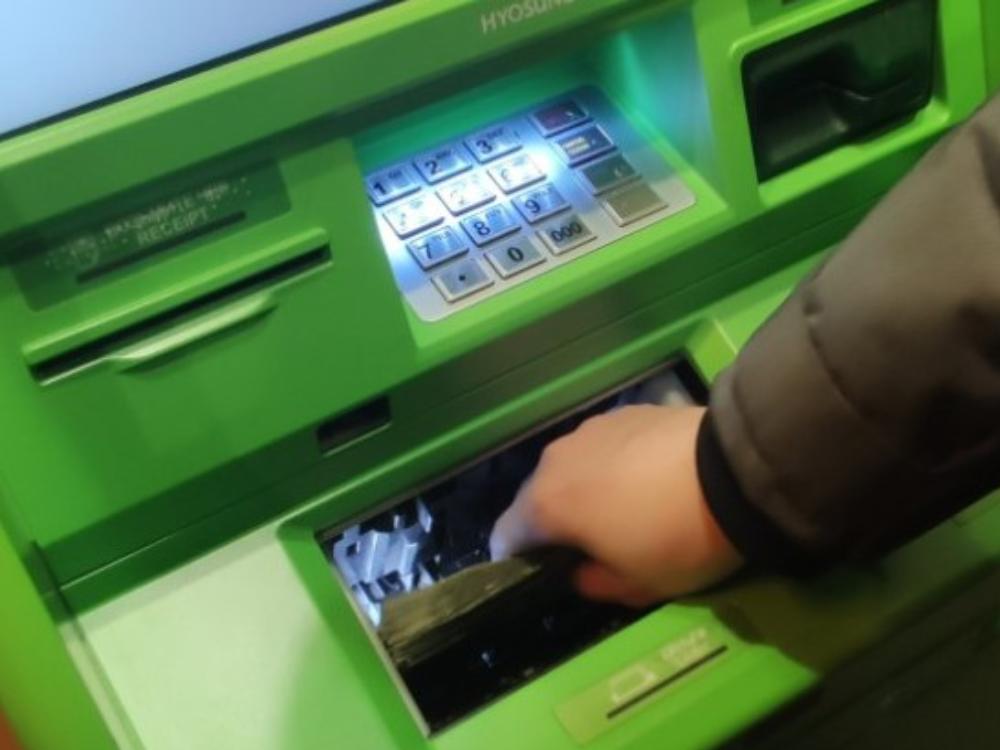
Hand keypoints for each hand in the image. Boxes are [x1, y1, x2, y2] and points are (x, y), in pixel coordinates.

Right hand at [490, 405, 742, 605]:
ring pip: (571, 466)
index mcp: (546, 505)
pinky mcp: (625, 411)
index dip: (517, 559)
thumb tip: (579, 572)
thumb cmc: (675, 537)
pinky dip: (612, 464)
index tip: (542, 572)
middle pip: (536, 496)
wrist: (734, 470)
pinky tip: (647, 478)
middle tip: (588, 545)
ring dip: (583, 488)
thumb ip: (594, 583)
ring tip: (622, 507)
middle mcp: (555, 460)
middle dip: (551, 521)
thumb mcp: (637, 586)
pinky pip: (603, 446)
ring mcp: (589, 429)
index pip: (506, 535)